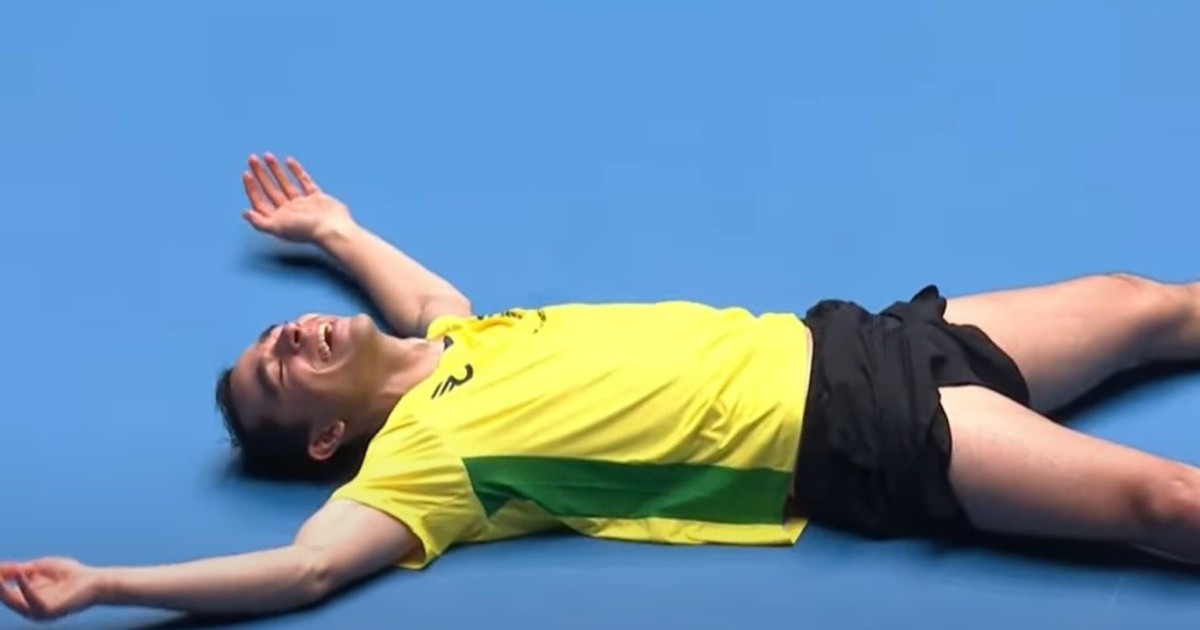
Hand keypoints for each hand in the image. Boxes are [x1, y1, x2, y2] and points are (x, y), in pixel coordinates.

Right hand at [0, 557, 103, 621]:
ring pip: (16, 604)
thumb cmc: (70, 574)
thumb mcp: (39, 568)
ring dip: (4, 590)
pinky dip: (26, 589)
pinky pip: (34, 603)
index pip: (6, 592)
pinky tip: (22, 575)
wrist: (95, 581)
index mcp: (28, 598)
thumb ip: (20, 569)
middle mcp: (31, 608)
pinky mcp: (51, 612)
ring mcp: (40, 611)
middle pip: (7, 599)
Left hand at [241, 153, 355, 243]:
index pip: (260, 201)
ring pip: (285, 184)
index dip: (252, 188)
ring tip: (267, 156)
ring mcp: (303, 204)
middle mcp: (289, 211)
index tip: (247, 174)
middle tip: (252, 159)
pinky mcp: (317, 198)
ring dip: (275, 170)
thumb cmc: (306, 230)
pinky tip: (289, 161)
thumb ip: (260, 222)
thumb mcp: (278, 227)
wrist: (332, 228)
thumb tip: (245, 213)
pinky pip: (305, 182)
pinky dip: (297, 171)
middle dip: (260, 174)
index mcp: (279, 219)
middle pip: (270, 190)